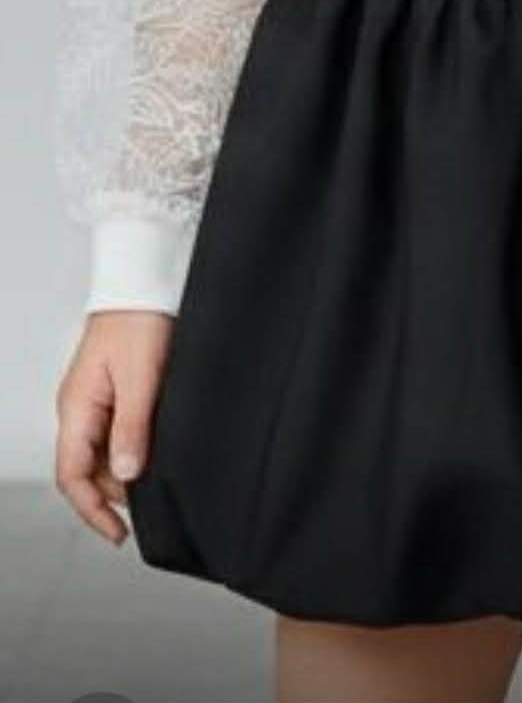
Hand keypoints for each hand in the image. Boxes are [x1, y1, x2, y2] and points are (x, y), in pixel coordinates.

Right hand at [54, 309, 174, 545]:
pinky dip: (133, 448)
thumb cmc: (138, 318)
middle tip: (151, 504)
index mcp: (76, 408)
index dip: (93, 511)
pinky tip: (155, 448)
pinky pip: (116, 431)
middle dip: (114, 494)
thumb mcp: (140, 377)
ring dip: (126, 470)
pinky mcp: (113, 389)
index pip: (72, 476)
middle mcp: (80, 408)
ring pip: (103, 453)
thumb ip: (132, 428)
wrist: (144, 278)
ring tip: (158, 478)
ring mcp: (95, 399)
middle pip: (88, 470)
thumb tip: (125, 476)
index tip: (118, 534)